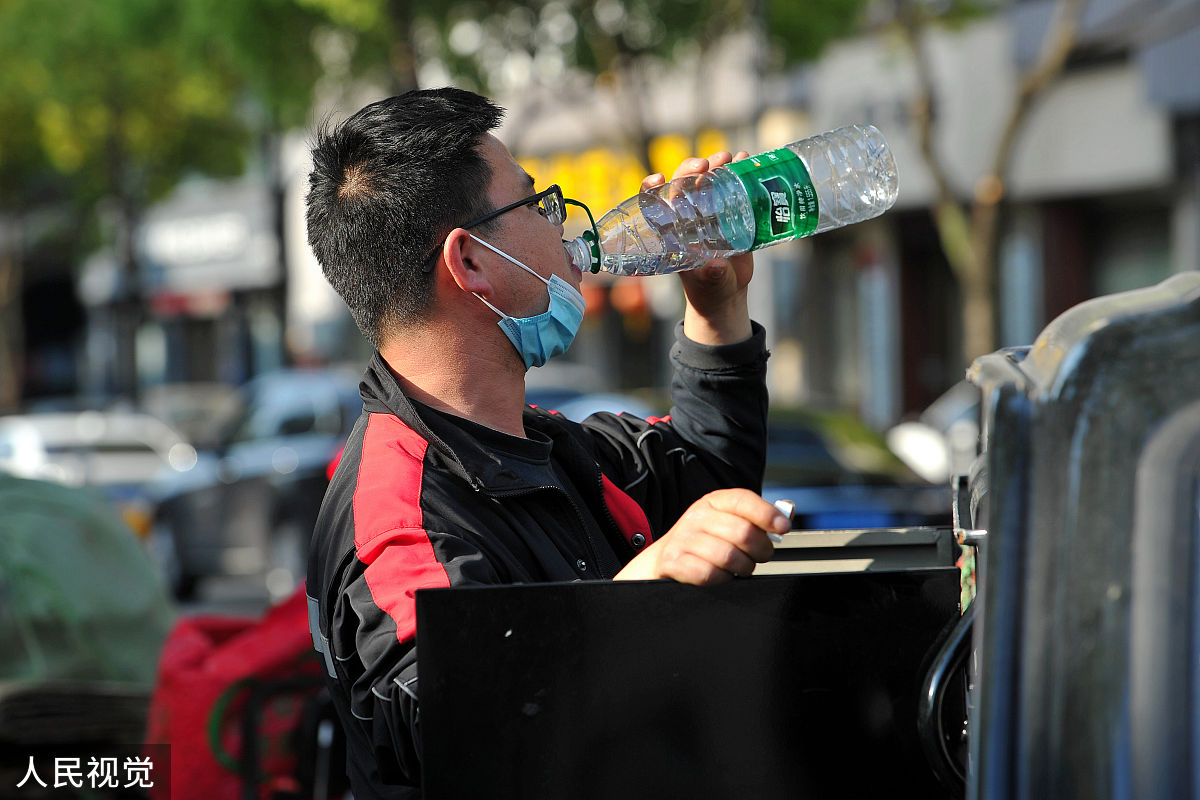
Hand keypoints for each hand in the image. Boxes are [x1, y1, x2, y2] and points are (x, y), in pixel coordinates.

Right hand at [614, 489, 788, 584]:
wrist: (664, 560)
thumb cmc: (705, 542)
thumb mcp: (728, 522)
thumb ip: (758, 517)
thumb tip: (788, 512)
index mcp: (713, 502)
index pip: (742, 499)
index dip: (766, 513)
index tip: (783, 528)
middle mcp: (696, 516)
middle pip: (742, 532)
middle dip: (761, 550)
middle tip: (760, 556)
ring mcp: (683, 538)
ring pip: (728, 556)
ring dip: (743, 567)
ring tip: (741, 567)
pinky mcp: (673, 561)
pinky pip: (709, 574)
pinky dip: (722, 579)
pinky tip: (721, 575)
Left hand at [642, 151, 754, 344]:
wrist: (728, 291)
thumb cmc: (709, 290)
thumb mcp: (709, 284)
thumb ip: (711, 276)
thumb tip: (715, 267)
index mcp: (673, 231)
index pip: (654, 204)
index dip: (652, 189)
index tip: (658, 179)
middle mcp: (688, 217)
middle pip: (683, 185)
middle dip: (690, 170)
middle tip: (705, 165)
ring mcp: (709, 211)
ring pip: (708, 181)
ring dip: (716, 165)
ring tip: (730, 157)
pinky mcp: (731, 211)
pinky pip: (732, 187)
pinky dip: (739, 171)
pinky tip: (747, 159)